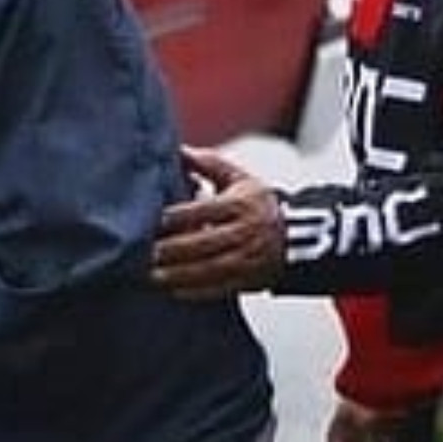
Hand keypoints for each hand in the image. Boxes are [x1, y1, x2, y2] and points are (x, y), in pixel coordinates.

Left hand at [153, 147, 286, 299]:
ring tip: (153, 276)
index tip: (154, 220)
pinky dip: (195, 292)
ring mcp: (248, 258)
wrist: (295, 235)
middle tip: (147, 252)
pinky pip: (219, 288)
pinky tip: (173, 290)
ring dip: (179, 275)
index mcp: (240, 205)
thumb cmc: (256, 204)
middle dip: (174, 249)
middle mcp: (245, 232)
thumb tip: (179, 150)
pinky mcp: (247, 279)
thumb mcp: (238, 179)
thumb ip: (208, 164)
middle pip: (204, 242)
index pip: (204, 210)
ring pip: (209, 269)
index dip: (178, 216)